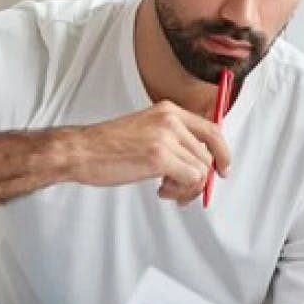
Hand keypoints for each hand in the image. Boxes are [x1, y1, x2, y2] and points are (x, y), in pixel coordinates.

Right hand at [64, 100, 230, 203]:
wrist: (81, 151)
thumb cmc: (106, 146)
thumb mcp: (145, 130)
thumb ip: (172, 141)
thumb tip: (199, 164)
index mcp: (168, 111)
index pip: (212, 129)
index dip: (223, 152)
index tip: (223, 169)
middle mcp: (171, 120)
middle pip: (209, 154)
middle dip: (201, 179)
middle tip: (186, 192)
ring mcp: (166, 138)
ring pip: (201, 170)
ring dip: (187, 188)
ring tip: (166, 189)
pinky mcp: (160, 157)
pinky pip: (191, 180)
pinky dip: (181, 192)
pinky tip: (161, 190)